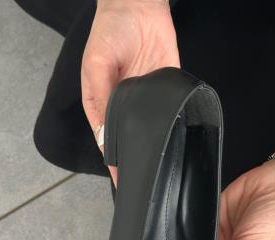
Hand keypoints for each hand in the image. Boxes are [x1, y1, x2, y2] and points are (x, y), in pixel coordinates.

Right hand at [81, 0, 179, 186]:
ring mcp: (147, 102)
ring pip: (152, 133)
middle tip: (147, 187)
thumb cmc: (110, 31)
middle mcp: (124, 109)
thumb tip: (103, 136)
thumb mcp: (97, 64)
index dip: (115, 166)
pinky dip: (174, 129)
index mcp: (102, 106)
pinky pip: (171, 114)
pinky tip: (177, 146)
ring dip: (156, 150)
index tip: (124, 185)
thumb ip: (101, 99)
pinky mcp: (167, 91)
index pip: (108, 144)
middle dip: (138, 164)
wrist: (138, 3)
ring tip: (163, 175)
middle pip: (131, 143)